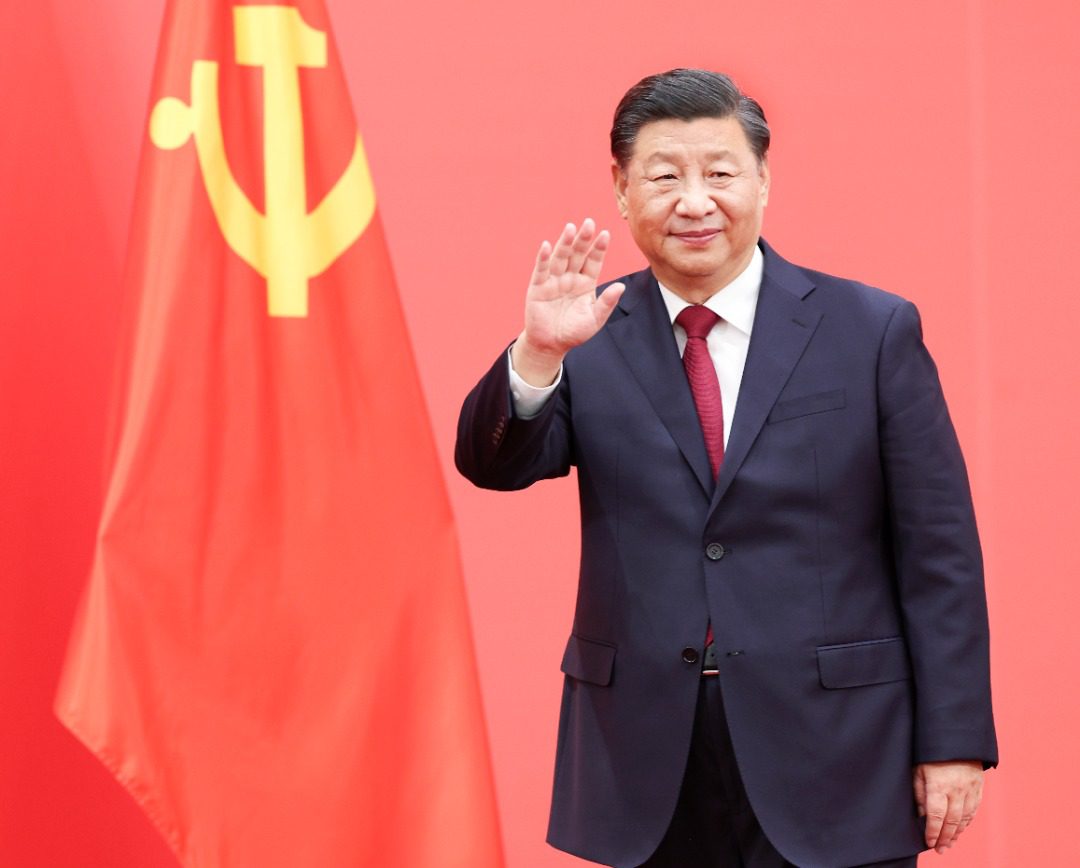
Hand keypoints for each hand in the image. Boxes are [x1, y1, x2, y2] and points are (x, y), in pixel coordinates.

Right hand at [512, 219, 624, 385]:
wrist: (551, 345)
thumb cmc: (574, 332)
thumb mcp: (595, 319)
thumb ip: (607, 303)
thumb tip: (621, 287)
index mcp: (586, 283)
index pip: (594, 261)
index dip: (599, 248)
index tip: (605, 234)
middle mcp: (570, 277)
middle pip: (577, 254)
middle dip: (583, 239)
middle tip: (589, 223)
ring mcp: (554, 281)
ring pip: (560, 258)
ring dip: (565, 243)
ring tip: (571, 228)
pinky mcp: (538, 287)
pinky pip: (541, 270)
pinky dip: (544, 258)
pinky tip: (548, 246)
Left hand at [913, 760, 983, 853]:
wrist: (956, 736)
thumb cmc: (931, 751)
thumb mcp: (918, 768)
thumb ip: (920, 792)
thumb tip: (922, 814)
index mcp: (939, 785)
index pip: (935, 816)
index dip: (932, 832)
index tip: (928, 843)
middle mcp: (956, 790)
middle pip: (951, 821)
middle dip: (944, 838)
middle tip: (939, 849)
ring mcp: (969, 789)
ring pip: (964, 818)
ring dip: (956, 833)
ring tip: (948, 844)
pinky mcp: (978, 787)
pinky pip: (973, 809)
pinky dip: (966, 822)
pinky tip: (960, 829)